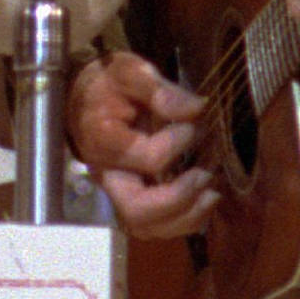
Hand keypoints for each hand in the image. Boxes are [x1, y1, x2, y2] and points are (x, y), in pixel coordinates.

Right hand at [67, 52, 216, 238]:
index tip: (194, 122)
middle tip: (206, 176)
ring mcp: (117, 191)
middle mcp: (106, 174)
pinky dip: (183, 221)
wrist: (87, 99)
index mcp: (104, 139)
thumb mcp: (130, 72)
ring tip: (212, 193)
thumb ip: (160, 90)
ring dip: (185, 217)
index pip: (147, 158)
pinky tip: (203, 200)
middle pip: (137, 211)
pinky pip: (154, 226)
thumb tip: (196, 109)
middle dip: (179, 199)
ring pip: (147, 226)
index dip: (178, 145)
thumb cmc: (109, 83)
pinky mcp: (129, 198)